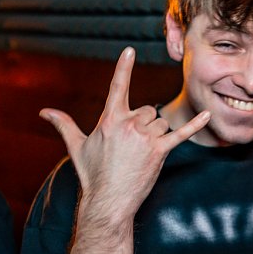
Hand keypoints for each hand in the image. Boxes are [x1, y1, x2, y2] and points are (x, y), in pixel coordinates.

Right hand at [41, 47, 209, 219]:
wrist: (108, 202)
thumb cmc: (92, 175)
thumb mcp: (76, 146)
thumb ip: (64, 124)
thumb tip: (44, 111)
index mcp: (110, 119)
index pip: (117, 87)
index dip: (123, 68)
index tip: (129, 51)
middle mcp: (129, 124)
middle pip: (147, 110)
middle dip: (143, 124)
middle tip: (131, 147)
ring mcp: (146, 138)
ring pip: (161, 122)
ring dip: (156, 134)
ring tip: (142, 154)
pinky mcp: (160, 152)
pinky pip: (181, 133)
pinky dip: (196, 124)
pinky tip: (208, 114)